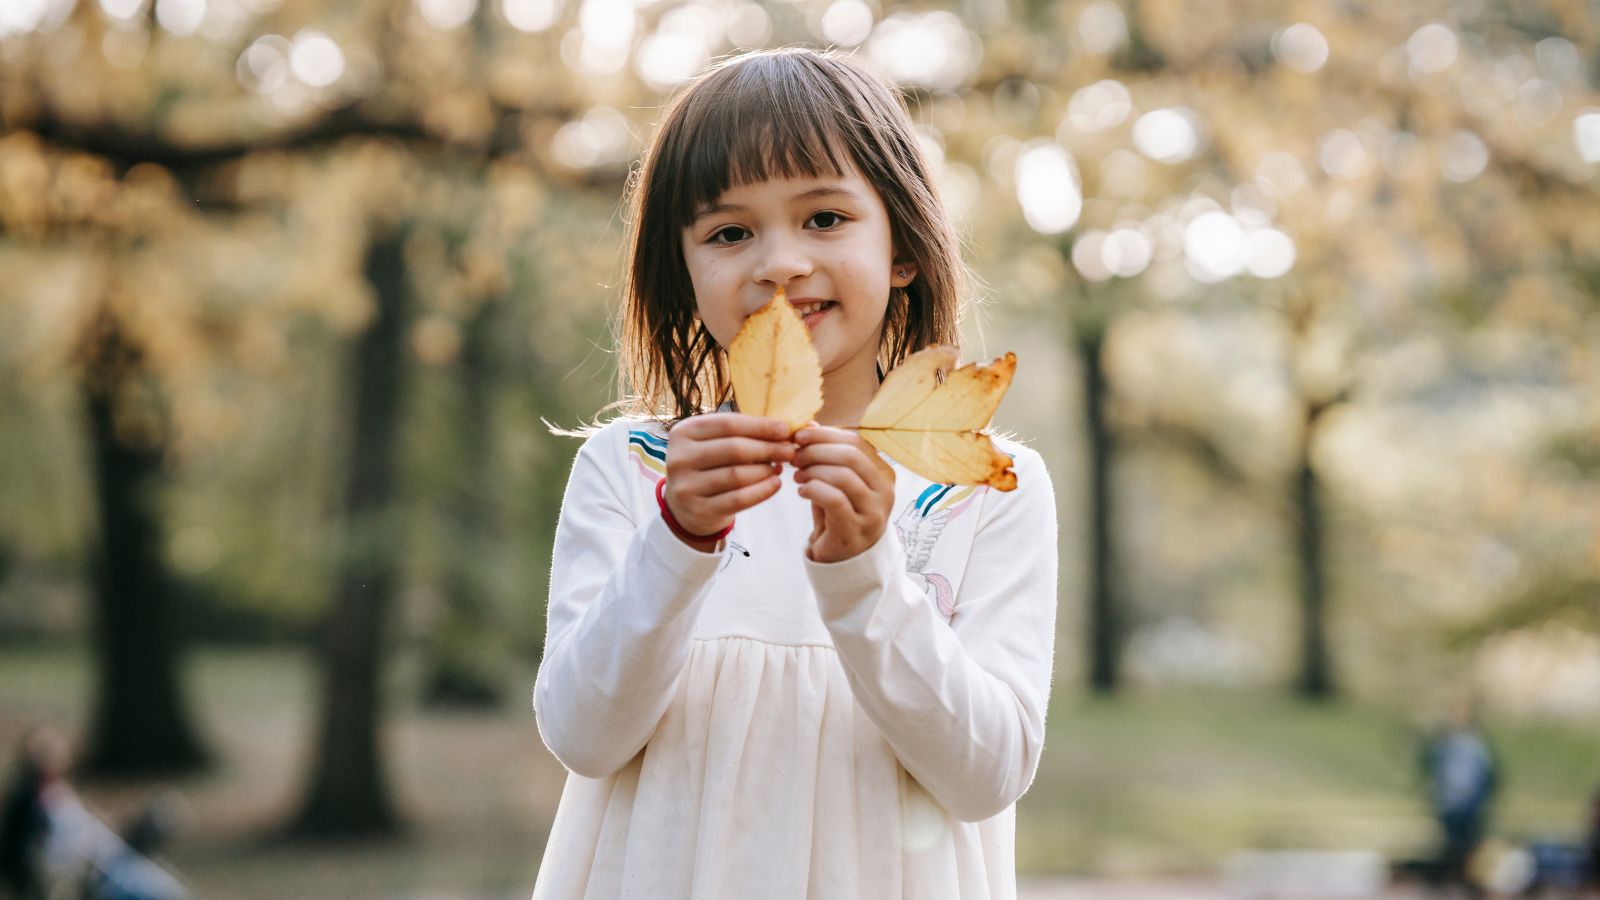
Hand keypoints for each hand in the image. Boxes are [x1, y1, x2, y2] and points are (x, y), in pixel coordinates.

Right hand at [663, 413, 794, 549]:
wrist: (687, 506)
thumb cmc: (708, 466)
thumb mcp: (714, 444)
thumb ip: (741, 433)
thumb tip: (782, 429)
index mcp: (683, 432)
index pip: (728, 424)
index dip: (760, 426)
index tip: (785, 430)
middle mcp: (679, 458)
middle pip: (734, 448)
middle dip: (767, 448)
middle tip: (789, 450)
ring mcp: (686, 486)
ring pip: (737, 475)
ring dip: (766, 470)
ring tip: (780, 467)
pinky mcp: (698, 510)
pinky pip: (738, 499)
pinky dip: (762, 491)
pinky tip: (775, 484)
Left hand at [793, 425, 894, 562]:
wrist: (843, 560)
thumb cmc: (838, 515)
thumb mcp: (835, 482)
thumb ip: (826, 455)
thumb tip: (809, 425)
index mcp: (883, 473)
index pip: (857, 442)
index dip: (826, 434)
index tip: (800, 436)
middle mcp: (885, 491)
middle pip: (851, 455)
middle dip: (817, 450)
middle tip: (794, 456)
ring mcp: (873, 511)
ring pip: (843, 475)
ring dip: (813, 470)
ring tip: (797, 475)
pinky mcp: (856, 529)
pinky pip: (834, 499)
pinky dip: (813, 489)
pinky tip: (802, 491)